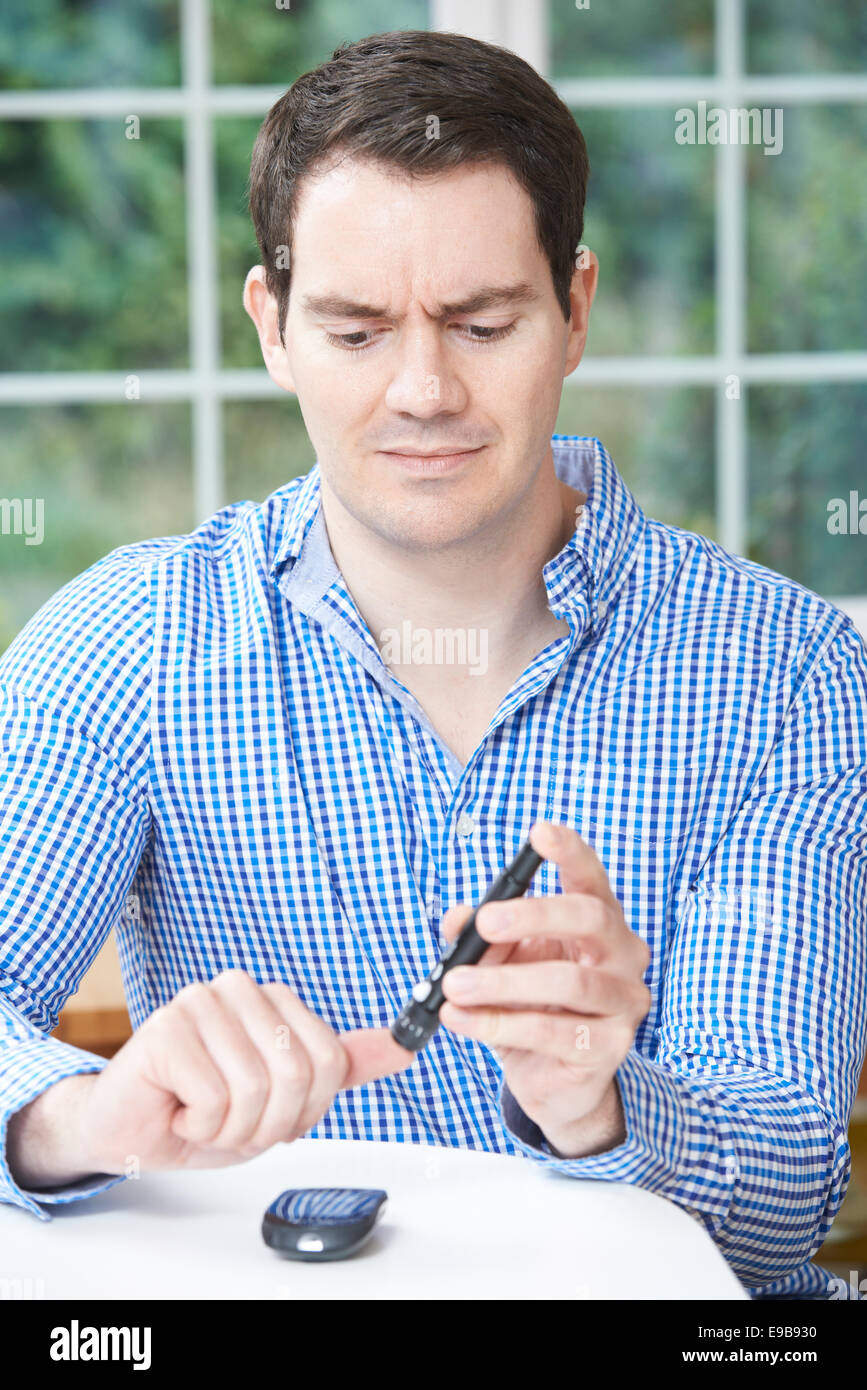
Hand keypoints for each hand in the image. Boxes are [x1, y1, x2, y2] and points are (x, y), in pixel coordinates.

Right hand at [72, 970, 413, 1175]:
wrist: (129, 1130)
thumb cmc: (202, 1110)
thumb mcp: (286, 1097)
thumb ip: (342, 1067)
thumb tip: (407, 1045)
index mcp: (274, 999)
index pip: (330, 1062)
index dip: (304, 1110)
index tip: (266, 1113)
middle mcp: (238, 988)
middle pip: (298, 1075)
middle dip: (267, 1123)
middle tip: (229, 1120)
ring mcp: (199, 1002)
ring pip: (257, 1089)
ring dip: (230, 1128)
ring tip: (200, 1114)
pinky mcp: (166, 1029)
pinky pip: (214, 1098)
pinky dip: (198, 1125)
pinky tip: (176, 1109)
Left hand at [439, 822, 650, 1156]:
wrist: (553, 1080)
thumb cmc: (531, 1006)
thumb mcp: (500, 962)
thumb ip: (479, 937)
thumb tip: (456, 919)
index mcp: (599, 922)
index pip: (591, 878)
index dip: (570, 852)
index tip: (540, 833)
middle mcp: (622, 955)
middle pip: (590, 919)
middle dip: (533, 914)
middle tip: (484, 922)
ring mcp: (623, 1003)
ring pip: (569, 981)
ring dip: (502, 982)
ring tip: (454, 985)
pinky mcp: (609, 1049)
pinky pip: (551, 1031)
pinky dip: (498, 1023)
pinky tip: (462, 1019)